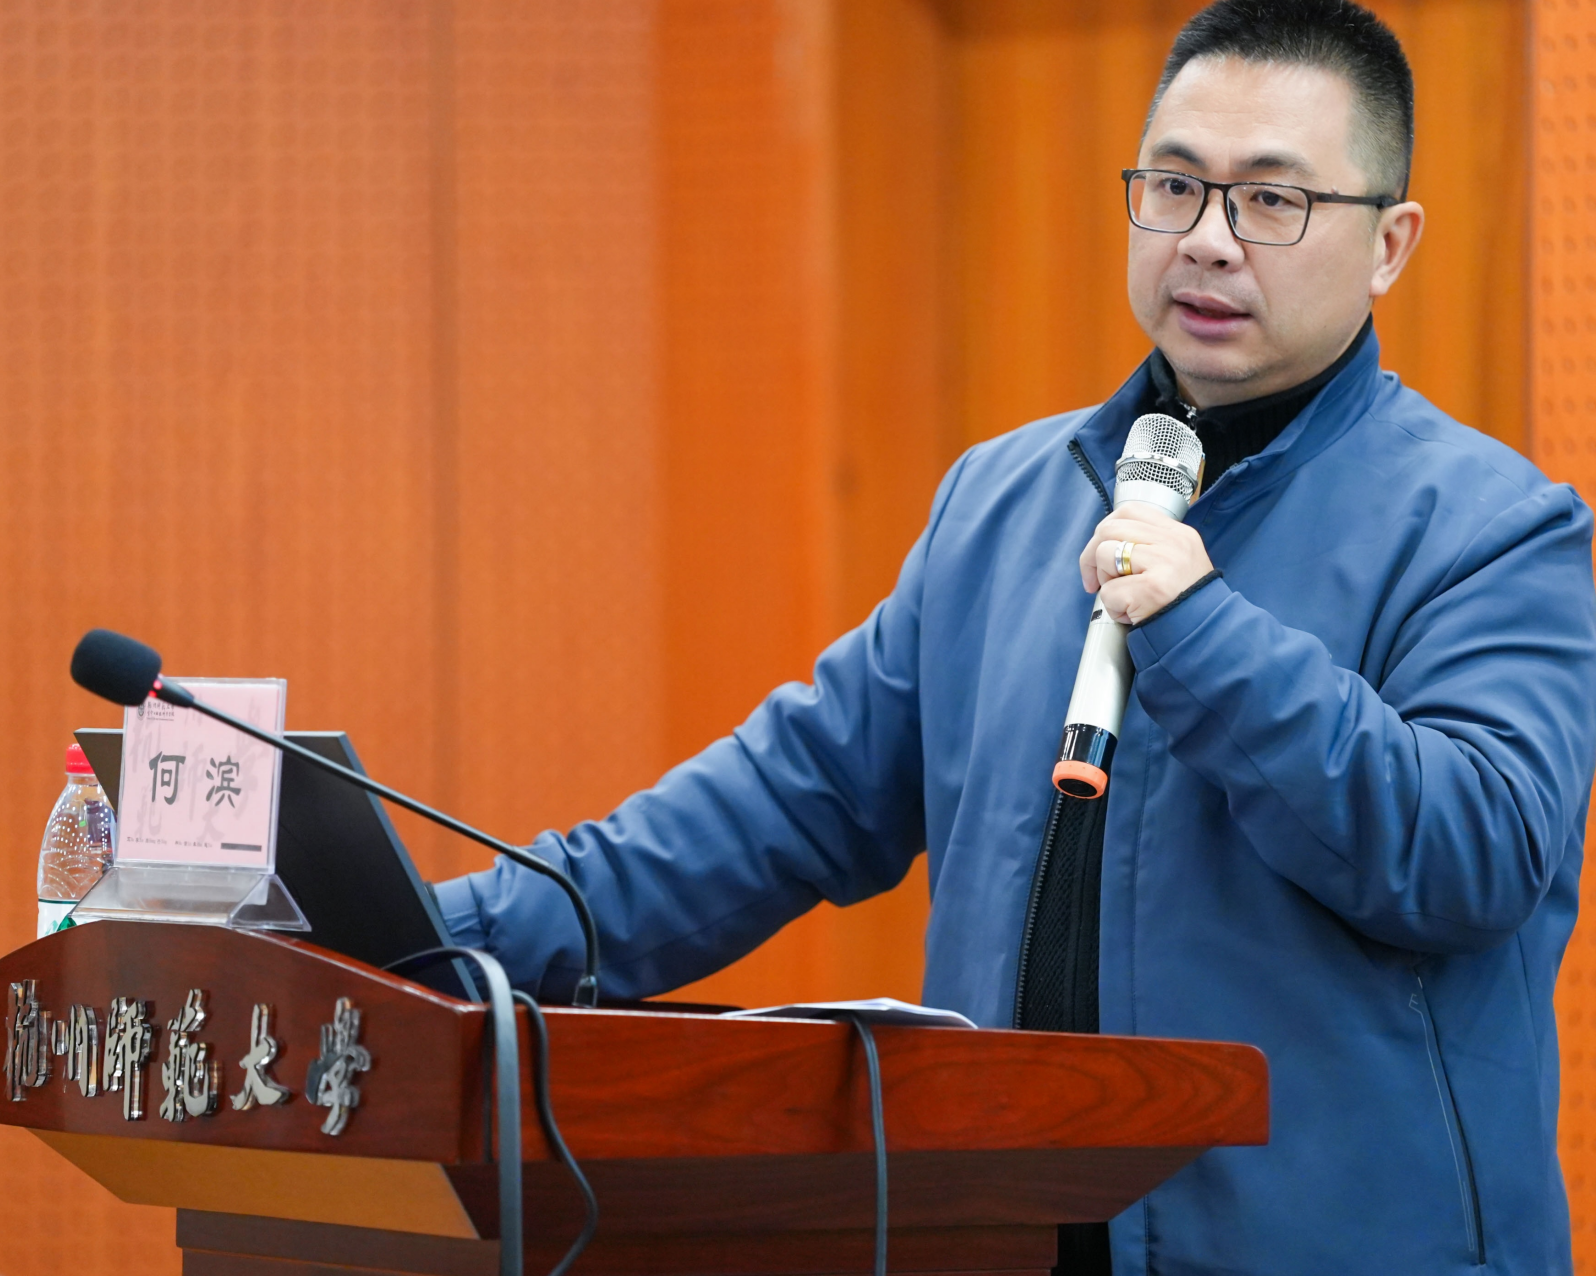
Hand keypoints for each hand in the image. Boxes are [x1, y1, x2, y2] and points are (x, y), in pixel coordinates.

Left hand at [1078, 507, 1213, 625]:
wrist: (1205, 632)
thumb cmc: (1184, 603)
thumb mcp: (1176, 562)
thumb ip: (1148, 546)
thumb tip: (1105, 542)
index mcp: (1178, 534)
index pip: (1129, 511)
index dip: (1105, 530)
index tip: (1100, 553)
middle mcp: (1172, 543)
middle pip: (1109, 529)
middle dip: (1091, 557)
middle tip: (1095, 581)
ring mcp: (1163, 563)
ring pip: (1105, 554)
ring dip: (1104, 581)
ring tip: (1124, 597)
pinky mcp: (1152, 589)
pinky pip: (1109, 591)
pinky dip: (1113, 608)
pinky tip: (1132, 614)